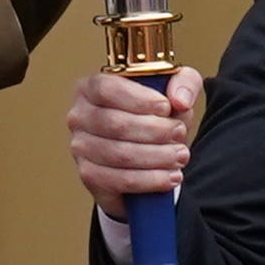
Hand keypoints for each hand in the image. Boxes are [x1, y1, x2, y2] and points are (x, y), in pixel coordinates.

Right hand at [67, 67, 196, 214]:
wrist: (145, 153)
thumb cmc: (154, 116)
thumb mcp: (173, 92)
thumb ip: (184, 84)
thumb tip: (180, 100)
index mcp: (91, 87)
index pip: (107, 89)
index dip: (139, 99)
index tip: (166, 108)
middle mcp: (79, 116)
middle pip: (116, 124)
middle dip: (155, 131)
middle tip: (180, 134)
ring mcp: (80, 147)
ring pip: (120, 154)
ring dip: (156, 157)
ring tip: (180, 156)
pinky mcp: (89, 175)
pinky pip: (119, 180)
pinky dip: (149, 180)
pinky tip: (169, 177)